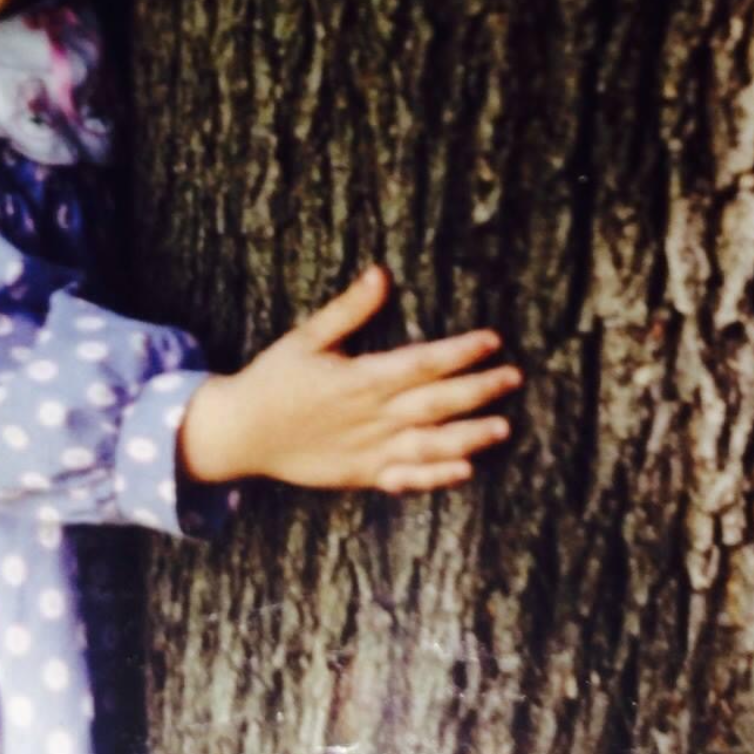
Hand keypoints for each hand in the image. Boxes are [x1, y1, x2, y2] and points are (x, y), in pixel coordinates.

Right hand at [177, 264, 522, 493]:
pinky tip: (463, 471)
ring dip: (467, 437)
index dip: (458, 352)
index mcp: (358, 379)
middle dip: (477, 390)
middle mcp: (368, 416)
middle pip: (433, 402)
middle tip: (513, 377)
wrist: (240, 433)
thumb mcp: (306, 338)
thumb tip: (381, 275)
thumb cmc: (274, 380)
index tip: (491, 340)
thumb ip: (348, 310)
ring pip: (427, 444)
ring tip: (502, 428)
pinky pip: (403, 478)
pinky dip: (433, 477)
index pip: (419, 363)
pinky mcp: (361, 474)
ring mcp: (367, 449)